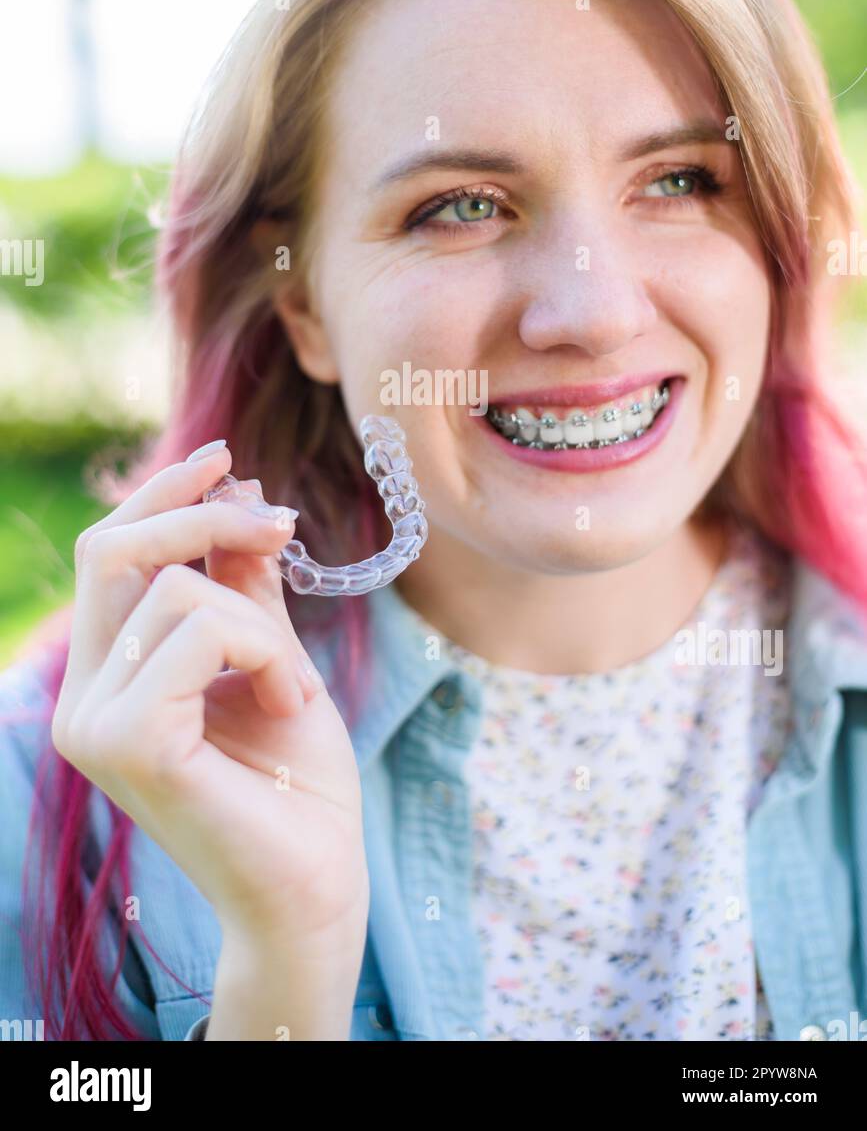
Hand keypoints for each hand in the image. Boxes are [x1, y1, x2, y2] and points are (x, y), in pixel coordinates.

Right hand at [52, 444, 368, 947]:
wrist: (317, 885)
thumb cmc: (298, 786)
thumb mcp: (274, 657)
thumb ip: (243, 584)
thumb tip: (237, 489)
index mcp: (107, 679)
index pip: (108, 556)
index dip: (161, 495)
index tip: (225, 459)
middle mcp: (83, 699)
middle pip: (114, 550)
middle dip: (206, 518)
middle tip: (284, 527)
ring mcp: (95, 722)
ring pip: (176, 587)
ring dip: (262, 622)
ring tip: (291, 687)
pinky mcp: (129, 742)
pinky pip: (204, 630)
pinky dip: (266, 652)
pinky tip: (287, 706)